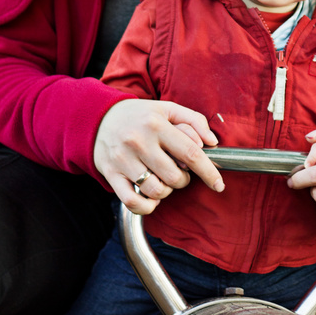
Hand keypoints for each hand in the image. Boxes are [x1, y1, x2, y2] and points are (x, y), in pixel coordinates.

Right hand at [94, 99, 223, 214]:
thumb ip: (194, 120)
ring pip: (156, 190)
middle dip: (183, 180)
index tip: (218, 184)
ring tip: (162, 180)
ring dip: (166, 191)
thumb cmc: (139, 115)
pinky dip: (147, 206)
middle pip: (174, 176)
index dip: (209, 172)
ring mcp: (123, 160)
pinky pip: (132, 201)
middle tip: (178, 171)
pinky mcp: (111, 174)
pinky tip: (150, 198)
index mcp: (156, 124)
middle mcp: (139, 141)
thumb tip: (212, 142)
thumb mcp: (167, 108)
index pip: (190, 153)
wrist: (97, 118)